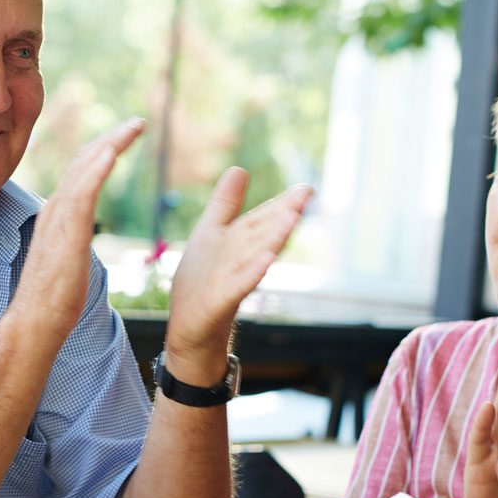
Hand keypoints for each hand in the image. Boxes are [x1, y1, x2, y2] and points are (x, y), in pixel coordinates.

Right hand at [11, 118, 145, 341]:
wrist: (35, 323)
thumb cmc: (53, 299)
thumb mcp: (69, 257)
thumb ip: (73, 237)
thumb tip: (80, 235)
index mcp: (57, 214)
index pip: (81, 171)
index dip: (103, 150)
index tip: (125, 136)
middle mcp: (55, 209)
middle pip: (84, 161)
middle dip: (112, 138)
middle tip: (138, 122)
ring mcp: (58, 220)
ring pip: (84, 169)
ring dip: (110, 144)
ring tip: (134, 127)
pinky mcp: (66, 234)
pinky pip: (82, 194)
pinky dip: (96, 169)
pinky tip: (112, 152)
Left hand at [163, 168, 312, 382]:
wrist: (189, 330)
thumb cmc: (201, 283)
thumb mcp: (210, 234)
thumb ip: (225, 204)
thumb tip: (239, 168)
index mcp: (239, 244)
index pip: (262, 220)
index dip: (282, 204)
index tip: (306, 188)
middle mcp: (241, 261)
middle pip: (264, 235)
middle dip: (283, 216)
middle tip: (307, 196)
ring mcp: (232, 282)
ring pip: (256, 257)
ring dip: (274, 238)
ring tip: (291, 218)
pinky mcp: (220, 302)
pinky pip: (238, 286)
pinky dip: (252, 273)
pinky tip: (266, 260)